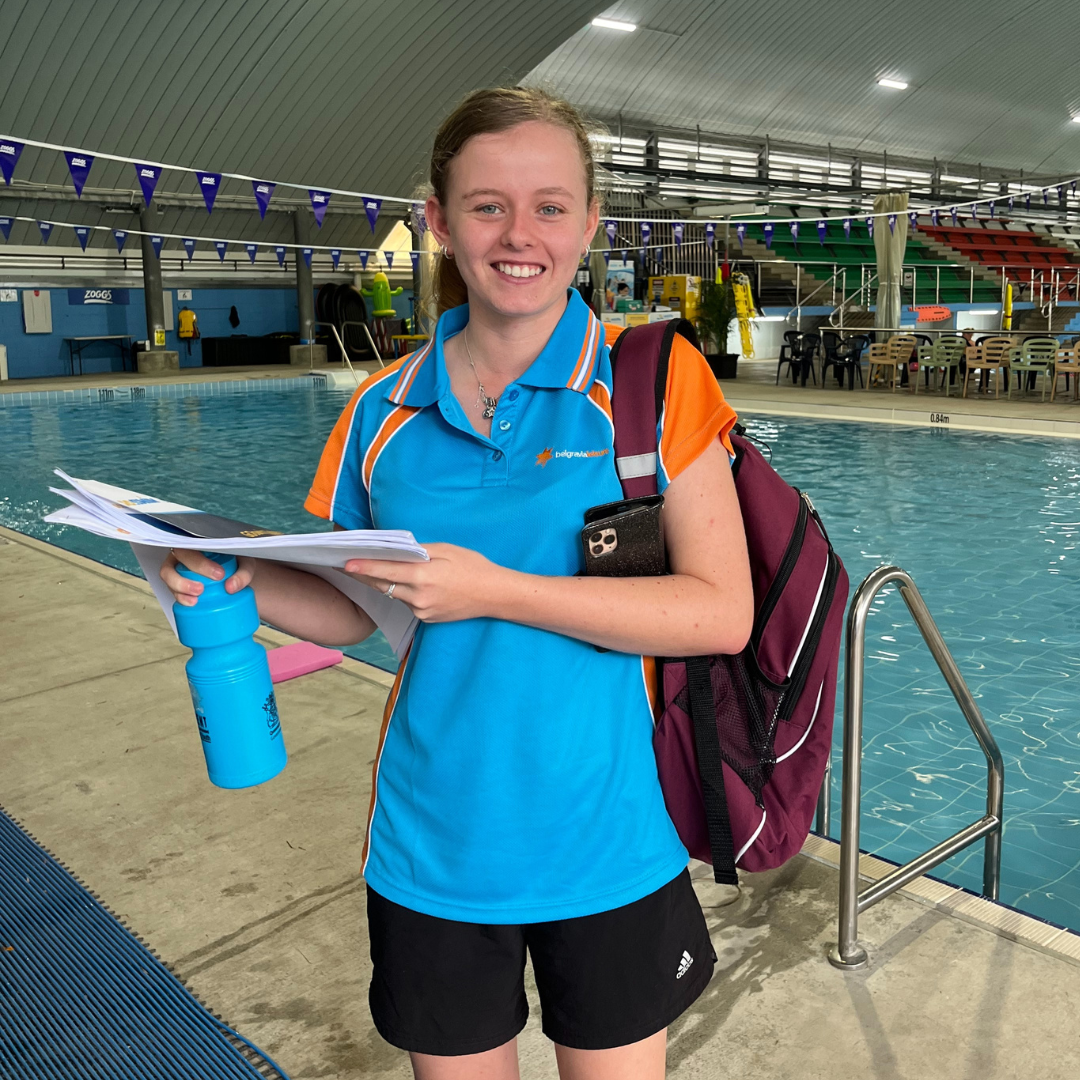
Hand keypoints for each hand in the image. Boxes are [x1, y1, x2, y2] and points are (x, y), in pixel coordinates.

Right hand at [161, 549, 256, 606]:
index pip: (193, 545)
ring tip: (195, 599)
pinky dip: (179, 596)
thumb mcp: (246, 564)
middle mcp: (186, 551)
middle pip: (177, 559)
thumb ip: (243, 573)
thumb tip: (231, 587)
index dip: (201, 562)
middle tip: (202, 589)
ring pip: (167, 573)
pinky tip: (190, 603)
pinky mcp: (177, 582)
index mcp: (201, 541)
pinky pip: (171, 587)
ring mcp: (178, 566)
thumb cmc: (238, 562)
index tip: (219, 575)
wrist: (235, 572)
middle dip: (186, 574)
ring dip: (179, 587)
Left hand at [343, 543, 507, 622]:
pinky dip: (404, 592)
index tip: (345, 563)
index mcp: (423, 576)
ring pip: (394, 595)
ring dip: (386, 583)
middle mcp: (419, 597)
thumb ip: (419, 551)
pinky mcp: (426, 619)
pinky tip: (410, 583)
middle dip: (366, 575)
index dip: (363, 567)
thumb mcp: (447, 550)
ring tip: (377, 570)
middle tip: (349, 565)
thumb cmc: (473, 567)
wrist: (495, 595)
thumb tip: (396, 551)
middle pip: (383, 586)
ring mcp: (422, 611)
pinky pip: (407, 603)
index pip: (385, 571)